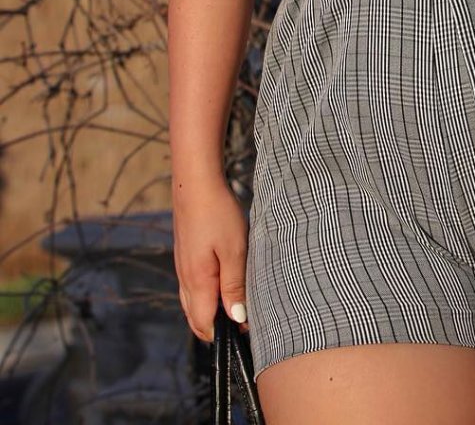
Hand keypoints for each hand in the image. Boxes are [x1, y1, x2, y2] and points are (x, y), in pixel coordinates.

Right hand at [172, 175, 250, 342]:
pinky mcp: (185, 257)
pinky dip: (207, 294)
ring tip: (239, 300)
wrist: (195, 184)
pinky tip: (225, 281)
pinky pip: (193, 288)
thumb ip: (234, 286)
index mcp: (196, 283)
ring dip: (213, 310)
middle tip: (246, 317)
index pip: (204, 326)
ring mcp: (182, 268)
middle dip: (218, 327)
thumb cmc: (218, 214)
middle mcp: (184, 280)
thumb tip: (236, 320)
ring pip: (194, 304)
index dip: (225, 334)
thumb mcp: (234, 250)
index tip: (249, 328)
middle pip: (197, 319)